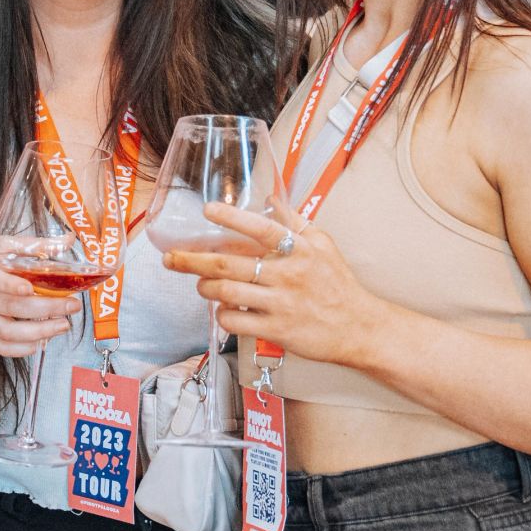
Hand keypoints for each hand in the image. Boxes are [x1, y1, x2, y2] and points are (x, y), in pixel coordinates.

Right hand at [0, 241, 74, 357]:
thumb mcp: (0, 248)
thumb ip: (32, 244)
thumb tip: (68, 240)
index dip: (10, 285)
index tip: (28, 288)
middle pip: (10, 307)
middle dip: (45, 308)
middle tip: (71, 305)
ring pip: (7, 332)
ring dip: (38, 332)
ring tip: (63, 325)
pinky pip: (2, 347)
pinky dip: (22, 349)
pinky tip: (42, 341)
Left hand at [162, 202, 383, 368]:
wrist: (358, 328)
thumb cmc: (339, 284)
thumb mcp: (323, 245)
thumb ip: (295, 222)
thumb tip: (271, 199)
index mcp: (299, 250)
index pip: (262, 228)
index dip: (232, 218)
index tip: (207, 210)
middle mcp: (288, 274)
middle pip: (228, 264)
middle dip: (192, 260)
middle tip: (171, 258)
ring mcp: (280, 303)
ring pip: (225, 293)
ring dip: (204, 288)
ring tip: (201, 284)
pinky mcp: (276, 330)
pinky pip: (235, 321)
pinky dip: (222, 315)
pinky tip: (223, 310)